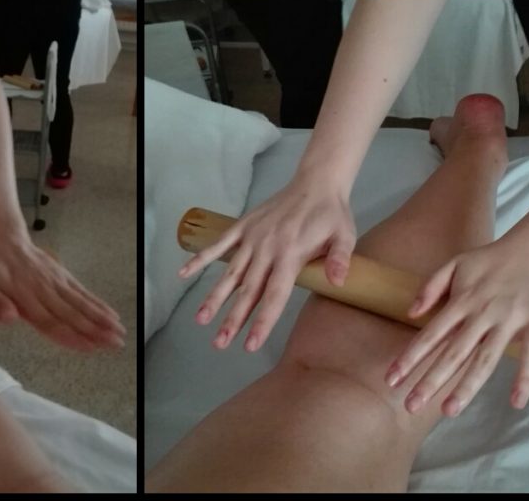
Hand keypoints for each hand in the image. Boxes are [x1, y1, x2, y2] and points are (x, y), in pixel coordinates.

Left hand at [0, 226, 124, 350]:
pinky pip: (81, 291)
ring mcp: (56, 281)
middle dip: (95, 330)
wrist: (0, 235)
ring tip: (119, 331)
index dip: (70, 335)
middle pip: (72, 314)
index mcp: (25, 296)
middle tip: (115, 343)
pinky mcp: (61, 275)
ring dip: (101, 317)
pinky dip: (96, 302)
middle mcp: (45, 289)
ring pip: (81, 302)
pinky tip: (110, 313)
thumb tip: (9, 318)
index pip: (50, 321)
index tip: (90, 346)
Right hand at [178, 182, 355, 351]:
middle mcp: (266, 248)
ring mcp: (252, 237)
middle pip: (247, 290)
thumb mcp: (344, 236)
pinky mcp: (243, 226)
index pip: (274, 295)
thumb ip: (340, 258)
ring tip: (200, 319)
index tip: (249, 344)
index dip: (262, 321)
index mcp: (290, 254)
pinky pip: (219, 244)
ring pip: (230, 273)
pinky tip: (184, 273)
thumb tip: (338, 281)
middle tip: (219, 343)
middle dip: (232, 319)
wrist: (315, 183)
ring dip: (214, 296)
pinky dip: (201, 258)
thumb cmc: (331, 214)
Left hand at [385, 238, 528, 415]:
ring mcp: (509, 321)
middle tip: (410, 406)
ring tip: (448, 411)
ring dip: (467, 386)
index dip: (410, 357)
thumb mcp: (455, 263)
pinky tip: (515, 402)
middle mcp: (481, 314)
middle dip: (430, 380)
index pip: (430, 334)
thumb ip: (431, 286)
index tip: (391, 378)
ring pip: (485, 359)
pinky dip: (524, 378)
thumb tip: (410, 312)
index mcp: (461, 301)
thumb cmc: (491, 259)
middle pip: (453, 353)